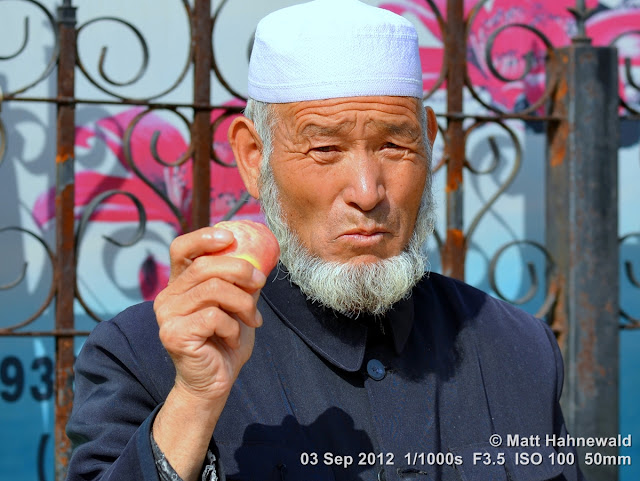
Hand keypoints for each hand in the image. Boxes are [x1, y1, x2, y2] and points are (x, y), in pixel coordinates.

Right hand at [153, 227, 266, 402]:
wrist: (215, 383)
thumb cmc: (226, 341)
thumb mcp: (237, 305)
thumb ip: (240, 282)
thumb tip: (261, 254)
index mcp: (180, 284)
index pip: (181, 248)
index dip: (204, 237)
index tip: (230, 237)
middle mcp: (167, 297)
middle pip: (205, 266)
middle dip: (240, 270)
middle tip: (260, 282)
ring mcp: (167, 315)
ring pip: (213, 290)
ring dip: (243, 303)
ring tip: (253, 320)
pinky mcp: (173, 334)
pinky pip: (213, 316)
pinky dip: (233, 327)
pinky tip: (234, 339)